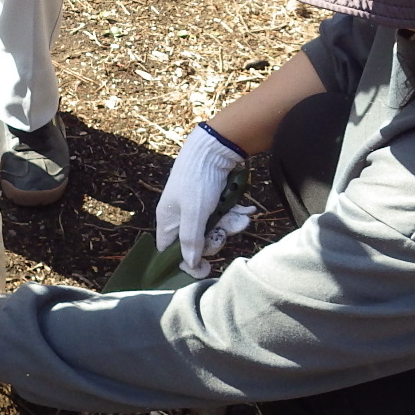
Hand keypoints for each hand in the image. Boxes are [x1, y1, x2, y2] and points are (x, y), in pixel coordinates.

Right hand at [156, 125, 248, 275]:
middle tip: (225, 232)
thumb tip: (189, 264)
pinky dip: (235, 214)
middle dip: (216, 238)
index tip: (205, 267)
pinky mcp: (213, 200)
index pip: (170, 251)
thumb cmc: (198, 181)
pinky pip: (223, 216)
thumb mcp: (194, 214)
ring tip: (242, 218)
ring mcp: (198, 208)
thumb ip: (190, 241)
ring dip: (230, 226)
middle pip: (197, 242)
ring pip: (214, 228)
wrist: (214, 147)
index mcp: (168, 220)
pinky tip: (245, 211)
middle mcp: (180, 216)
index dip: (185, 261)